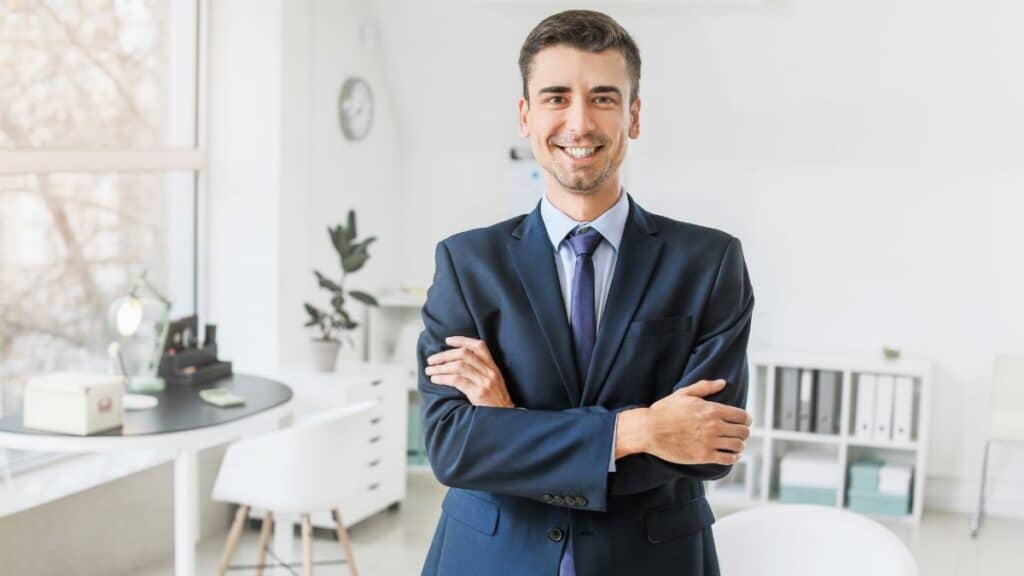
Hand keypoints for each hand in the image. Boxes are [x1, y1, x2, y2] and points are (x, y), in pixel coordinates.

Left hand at [425, 336, 514, 407]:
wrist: (505, 418)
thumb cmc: (495, 402)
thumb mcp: (492, 382)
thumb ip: (480, 372)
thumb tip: (455, 363)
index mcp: (493, 367)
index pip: (479, 346)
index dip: (462, 340)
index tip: (447, 341)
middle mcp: (490, 372)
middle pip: (464, 355)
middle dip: (444, 355)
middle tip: (431, 360)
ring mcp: (485, 382)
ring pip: (459, 366)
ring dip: (440, 367)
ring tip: (429, 370)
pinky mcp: (479, 393)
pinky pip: (457, 380)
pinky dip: (443, 378)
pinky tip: (435, 379)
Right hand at [616, 379, 750, 464]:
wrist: (649, 430)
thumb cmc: (664, 410)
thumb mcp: (684, 393)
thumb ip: (705, 387)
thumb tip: (723, 383)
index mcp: (711, 409)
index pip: (742, 416)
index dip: (747, 419)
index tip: (745, 421)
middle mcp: (714, 426)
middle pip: (743, 432)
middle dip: (744, 432)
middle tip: (741, 433)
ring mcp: (709, 442)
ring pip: (738, 445)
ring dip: (740, 445)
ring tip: (737, 445)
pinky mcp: (703, 456)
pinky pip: (727, 459)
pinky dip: (734, 458)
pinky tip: (733, 455)